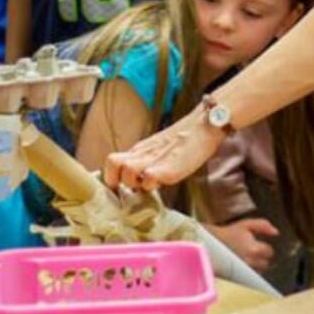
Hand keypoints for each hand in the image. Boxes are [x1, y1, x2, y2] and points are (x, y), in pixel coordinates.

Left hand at [103, 108, 224, 189]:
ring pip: (126, 172)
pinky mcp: (167, 168)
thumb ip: (146, 162)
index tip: (116, 188)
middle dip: (117, 180)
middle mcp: (142, 153)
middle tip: (132, 187)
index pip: (112, 162)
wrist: (204, 126)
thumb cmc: (186, 140)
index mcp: (139, 150)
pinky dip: (152, 186)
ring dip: (134, 184)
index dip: (109, 176)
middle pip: (112, 163)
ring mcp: (154, 160)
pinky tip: (162, 183)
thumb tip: (140, 181)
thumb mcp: (159, 148)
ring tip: (149, 185)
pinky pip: (149, 180)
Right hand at [206, 218, 279, 271]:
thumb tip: (276, 232)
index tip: (259, 245)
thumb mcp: (246, 224)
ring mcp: (244, 272)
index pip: (269, 252)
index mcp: (254, 249)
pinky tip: (243, 265)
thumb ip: (263, 225)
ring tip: (247, 258)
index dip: (265, 248)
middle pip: (266, 264)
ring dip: (256, 266)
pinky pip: (250, 278)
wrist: (210, 244)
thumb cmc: (229, 233)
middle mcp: (251, 263)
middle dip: (262, 258)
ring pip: (258, 272)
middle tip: (253, 252)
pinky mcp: (238, 278)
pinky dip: (249, 272)